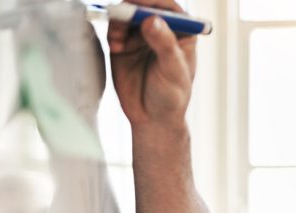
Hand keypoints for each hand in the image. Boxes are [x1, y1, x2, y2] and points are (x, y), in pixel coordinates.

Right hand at [108, 0, 196, 129]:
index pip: (167, 7)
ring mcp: (142, 36)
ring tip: (118, 41)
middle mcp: (162, 30)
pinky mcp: (124, 45)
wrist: (152, 118)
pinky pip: (114, 29)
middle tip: (119, 16)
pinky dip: (112, 33)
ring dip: (119, 22)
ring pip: (127, 16)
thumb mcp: (173, 70)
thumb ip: (164, 44)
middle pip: (144, 7)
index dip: (150, 0)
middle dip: (130, 9)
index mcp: (183, 32)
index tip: (135, 2)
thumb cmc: (172, 95)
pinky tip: (116, 47)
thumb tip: (151, 19)